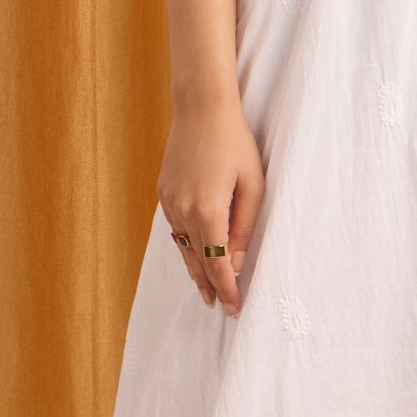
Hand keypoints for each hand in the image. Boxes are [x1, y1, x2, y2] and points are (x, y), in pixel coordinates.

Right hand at [158, 92, 263, 316]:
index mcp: (209, 212)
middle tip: (219, 306)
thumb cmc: (235, 143)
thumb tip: (236, 263)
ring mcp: (170, 202)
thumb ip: (244, 228)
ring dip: (195, 268)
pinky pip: (175, 227)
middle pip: (197, 260)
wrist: (201, 108)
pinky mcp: (164, 192)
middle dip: (209, 285)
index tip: (234, 308)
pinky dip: (186, 244)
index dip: (226, 289)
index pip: (217, 264)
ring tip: (206, 288)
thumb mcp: (252, 186)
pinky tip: (194, 252)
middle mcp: (183, 211)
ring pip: (182, 246)